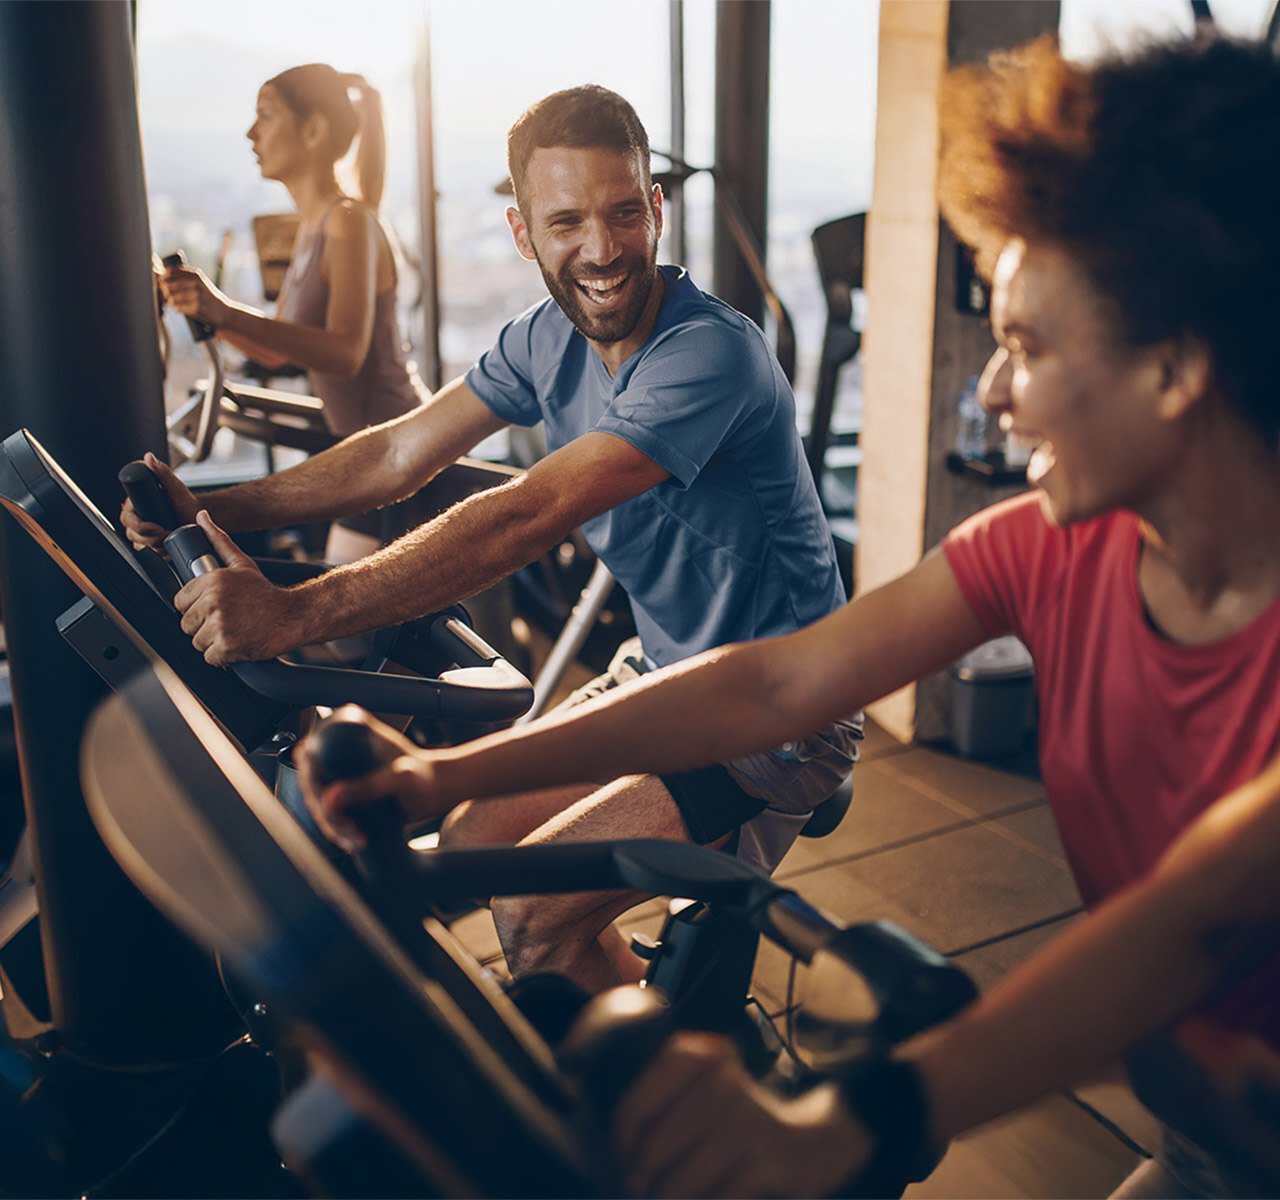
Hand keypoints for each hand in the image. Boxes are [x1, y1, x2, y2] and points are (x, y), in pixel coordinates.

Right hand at [119, 451, 198, 551]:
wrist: (198, 518)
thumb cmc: (186, 502)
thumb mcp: (175, 487)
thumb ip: (162, 472)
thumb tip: (149, 457)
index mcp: (136, 503)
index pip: (127, 518)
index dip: (140, 526)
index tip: (157, 526)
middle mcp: (135, 517)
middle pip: (132, 534)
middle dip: (151, 537)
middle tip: (167, 531)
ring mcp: (141, 532)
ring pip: (139, 545)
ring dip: (156, 545)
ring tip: (170, 535)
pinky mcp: (149, 543)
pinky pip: (147, 552)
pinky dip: (159, 552)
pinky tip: (169, 544)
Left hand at [160, 263, 232, 328]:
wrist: (224, 313)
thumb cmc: (208, 298)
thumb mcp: (200, 282)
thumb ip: (184, 276)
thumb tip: (159, 274)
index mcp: (196, 275)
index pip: (171, 271)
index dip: (162, 277)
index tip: (162, 283)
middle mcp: (196, 284)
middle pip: (168, 286)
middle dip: (166, 292)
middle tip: (168, 296)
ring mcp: (197, 296)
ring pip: (172, 298)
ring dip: (171, 302)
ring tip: (177, 303)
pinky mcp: (197, 308)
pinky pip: (178, 308)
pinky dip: (178, 309)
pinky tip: (183, 309)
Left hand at [175, 511, 302, 663]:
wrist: (293, 617)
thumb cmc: (265, 593)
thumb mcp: (242, 564)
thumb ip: (218, 540)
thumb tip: (201, 517)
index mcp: (212, 581)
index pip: (179, 601)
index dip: (194, 607)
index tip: (211, 608)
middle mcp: (214, 602)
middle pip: (186, 624)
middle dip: (202, 625)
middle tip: (226, 621)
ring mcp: (220, 626)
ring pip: (197, 641)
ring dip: (212, 641)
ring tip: (233, 631)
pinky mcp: (227, 647)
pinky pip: (210, 657)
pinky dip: (222, 656)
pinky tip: (237, 644)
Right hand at [298, 713, 446, 852]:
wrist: (435, 789)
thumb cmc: (424, 778)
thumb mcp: (398, 780)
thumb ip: (368, 787)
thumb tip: (330, 799)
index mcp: (350, 728)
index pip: (311, 754)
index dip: (312, 783)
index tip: (330, 808)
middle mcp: (341, 743)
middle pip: (311, 781)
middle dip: (326, 812)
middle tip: (350, 830)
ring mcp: (339, 766)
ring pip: (317, 799)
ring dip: (332, 825)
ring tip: (357, 838)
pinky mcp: (342, 786)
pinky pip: (327, 809)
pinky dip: (337, 828)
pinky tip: (352, 839)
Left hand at [614, 1033, 870, 1198]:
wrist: (820, 1139)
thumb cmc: (743, 1121)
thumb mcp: (705, 1094)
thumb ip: (666, 1103)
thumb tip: (620, 1145)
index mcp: (703, 1055)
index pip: (643, 1093)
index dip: (626, 1125)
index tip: (621, 1148)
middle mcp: (725, 1081)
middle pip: (660, 1140)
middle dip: (645, 1170)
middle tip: (639, 1182)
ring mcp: (750, 1120)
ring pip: (685, 1175)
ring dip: (670, 1195)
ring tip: (664, 1196)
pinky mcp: (771, 1158)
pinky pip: (719, 1195)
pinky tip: (705, 1199)